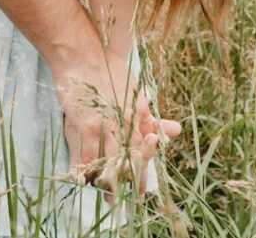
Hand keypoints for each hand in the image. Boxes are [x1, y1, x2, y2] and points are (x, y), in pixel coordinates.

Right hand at [55, 49, 181, 193]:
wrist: (82, 55)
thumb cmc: (108, 70)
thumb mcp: (135, 93)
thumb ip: (152, 116)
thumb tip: (176, 130)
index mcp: (136, 119)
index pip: (143, 153)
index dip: (143, 175)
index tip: (142, 191)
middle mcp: (122, 126)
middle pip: (126, 164)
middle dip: (125, 183)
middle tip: (122, 201)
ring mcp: (101, 128)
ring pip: (106, 165)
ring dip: (105, 183)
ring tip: (105, 197)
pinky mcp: (82, 126)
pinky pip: (81, 158)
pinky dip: (80, 172)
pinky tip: (79, 181)